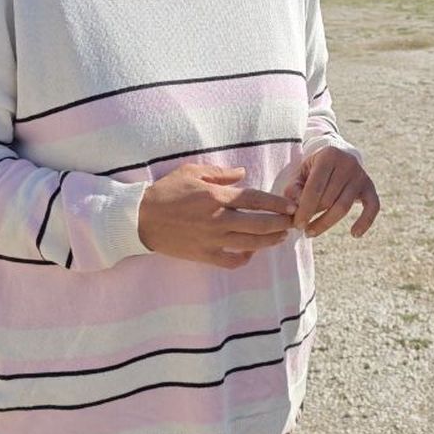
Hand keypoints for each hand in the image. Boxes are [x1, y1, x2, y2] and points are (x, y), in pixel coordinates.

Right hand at [137, 163, 296, 268]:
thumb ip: (220, 173)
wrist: (140, 219)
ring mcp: (211, 240)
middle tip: (292, 222)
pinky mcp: (204, 255)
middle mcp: (217, 220)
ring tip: (280, 237)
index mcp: (215, 197)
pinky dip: (245, 258)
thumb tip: (243, 173)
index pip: (255, 200)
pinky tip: (251, 251)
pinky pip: (231, 261)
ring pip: (249, 244)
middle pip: (258, 224)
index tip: (291, 205)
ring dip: (269, 241)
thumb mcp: (191, 172)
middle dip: (280, 223)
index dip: (276, 203)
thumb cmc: (166, 192)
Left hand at [284, 147, 379, 238]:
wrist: (336, 157)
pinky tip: (355, 234)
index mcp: (328, 156)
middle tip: (302, 226)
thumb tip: (295, 208)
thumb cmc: (314, 169)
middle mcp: (347, 163)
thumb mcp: (301, 173)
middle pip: (328, 199)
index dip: (305, 209)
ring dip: (326, 223)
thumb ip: (294, 188)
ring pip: (344, 207)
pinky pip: (372, 207)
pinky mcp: (370, 187)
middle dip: (313, 215)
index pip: (315, 188)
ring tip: (312, 232)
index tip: (297, 225)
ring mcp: (360, 175)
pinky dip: (365, 222)